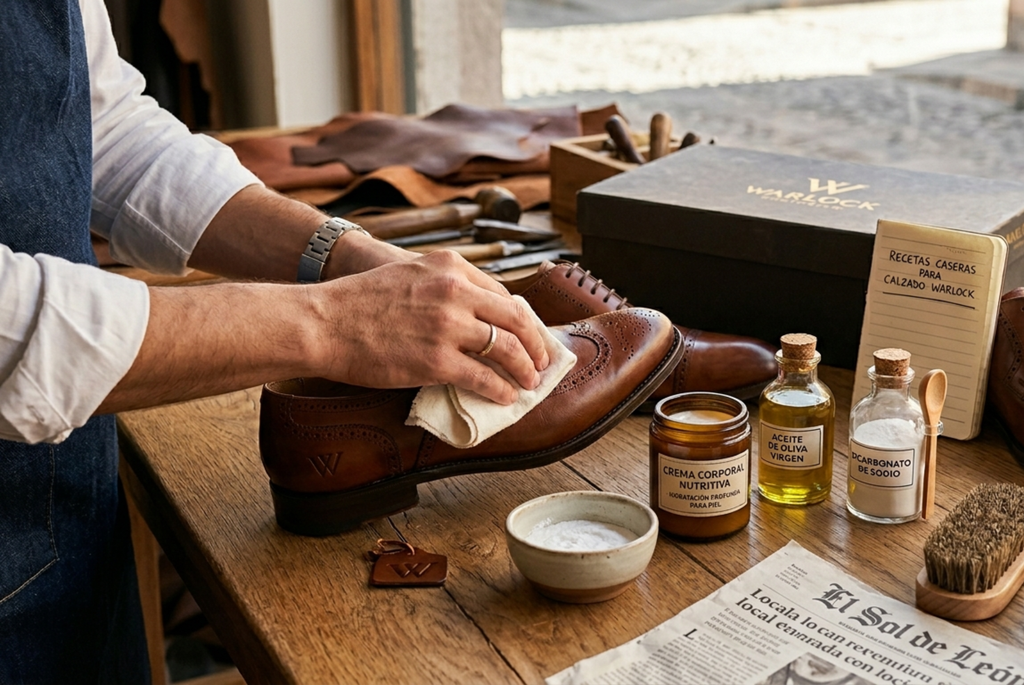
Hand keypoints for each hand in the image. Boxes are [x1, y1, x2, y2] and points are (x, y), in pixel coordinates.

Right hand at [312, 250, 550, 403]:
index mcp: (450, 266)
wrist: (323, 322)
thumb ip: (443, 285)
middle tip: (541, 360)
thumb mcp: (408, 273)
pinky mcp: (437, 361)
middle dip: (535, 343)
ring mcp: (448, 327)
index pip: (501, 293)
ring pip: (506, 348)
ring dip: (524, 368)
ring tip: (529, 382)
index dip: (520, 318)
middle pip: (515, 318)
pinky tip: (506, 397)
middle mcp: (455, 291)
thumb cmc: (358, 302)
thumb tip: (473, 312)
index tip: (527, 333)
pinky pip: (484, 378)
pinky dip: (501, 389)